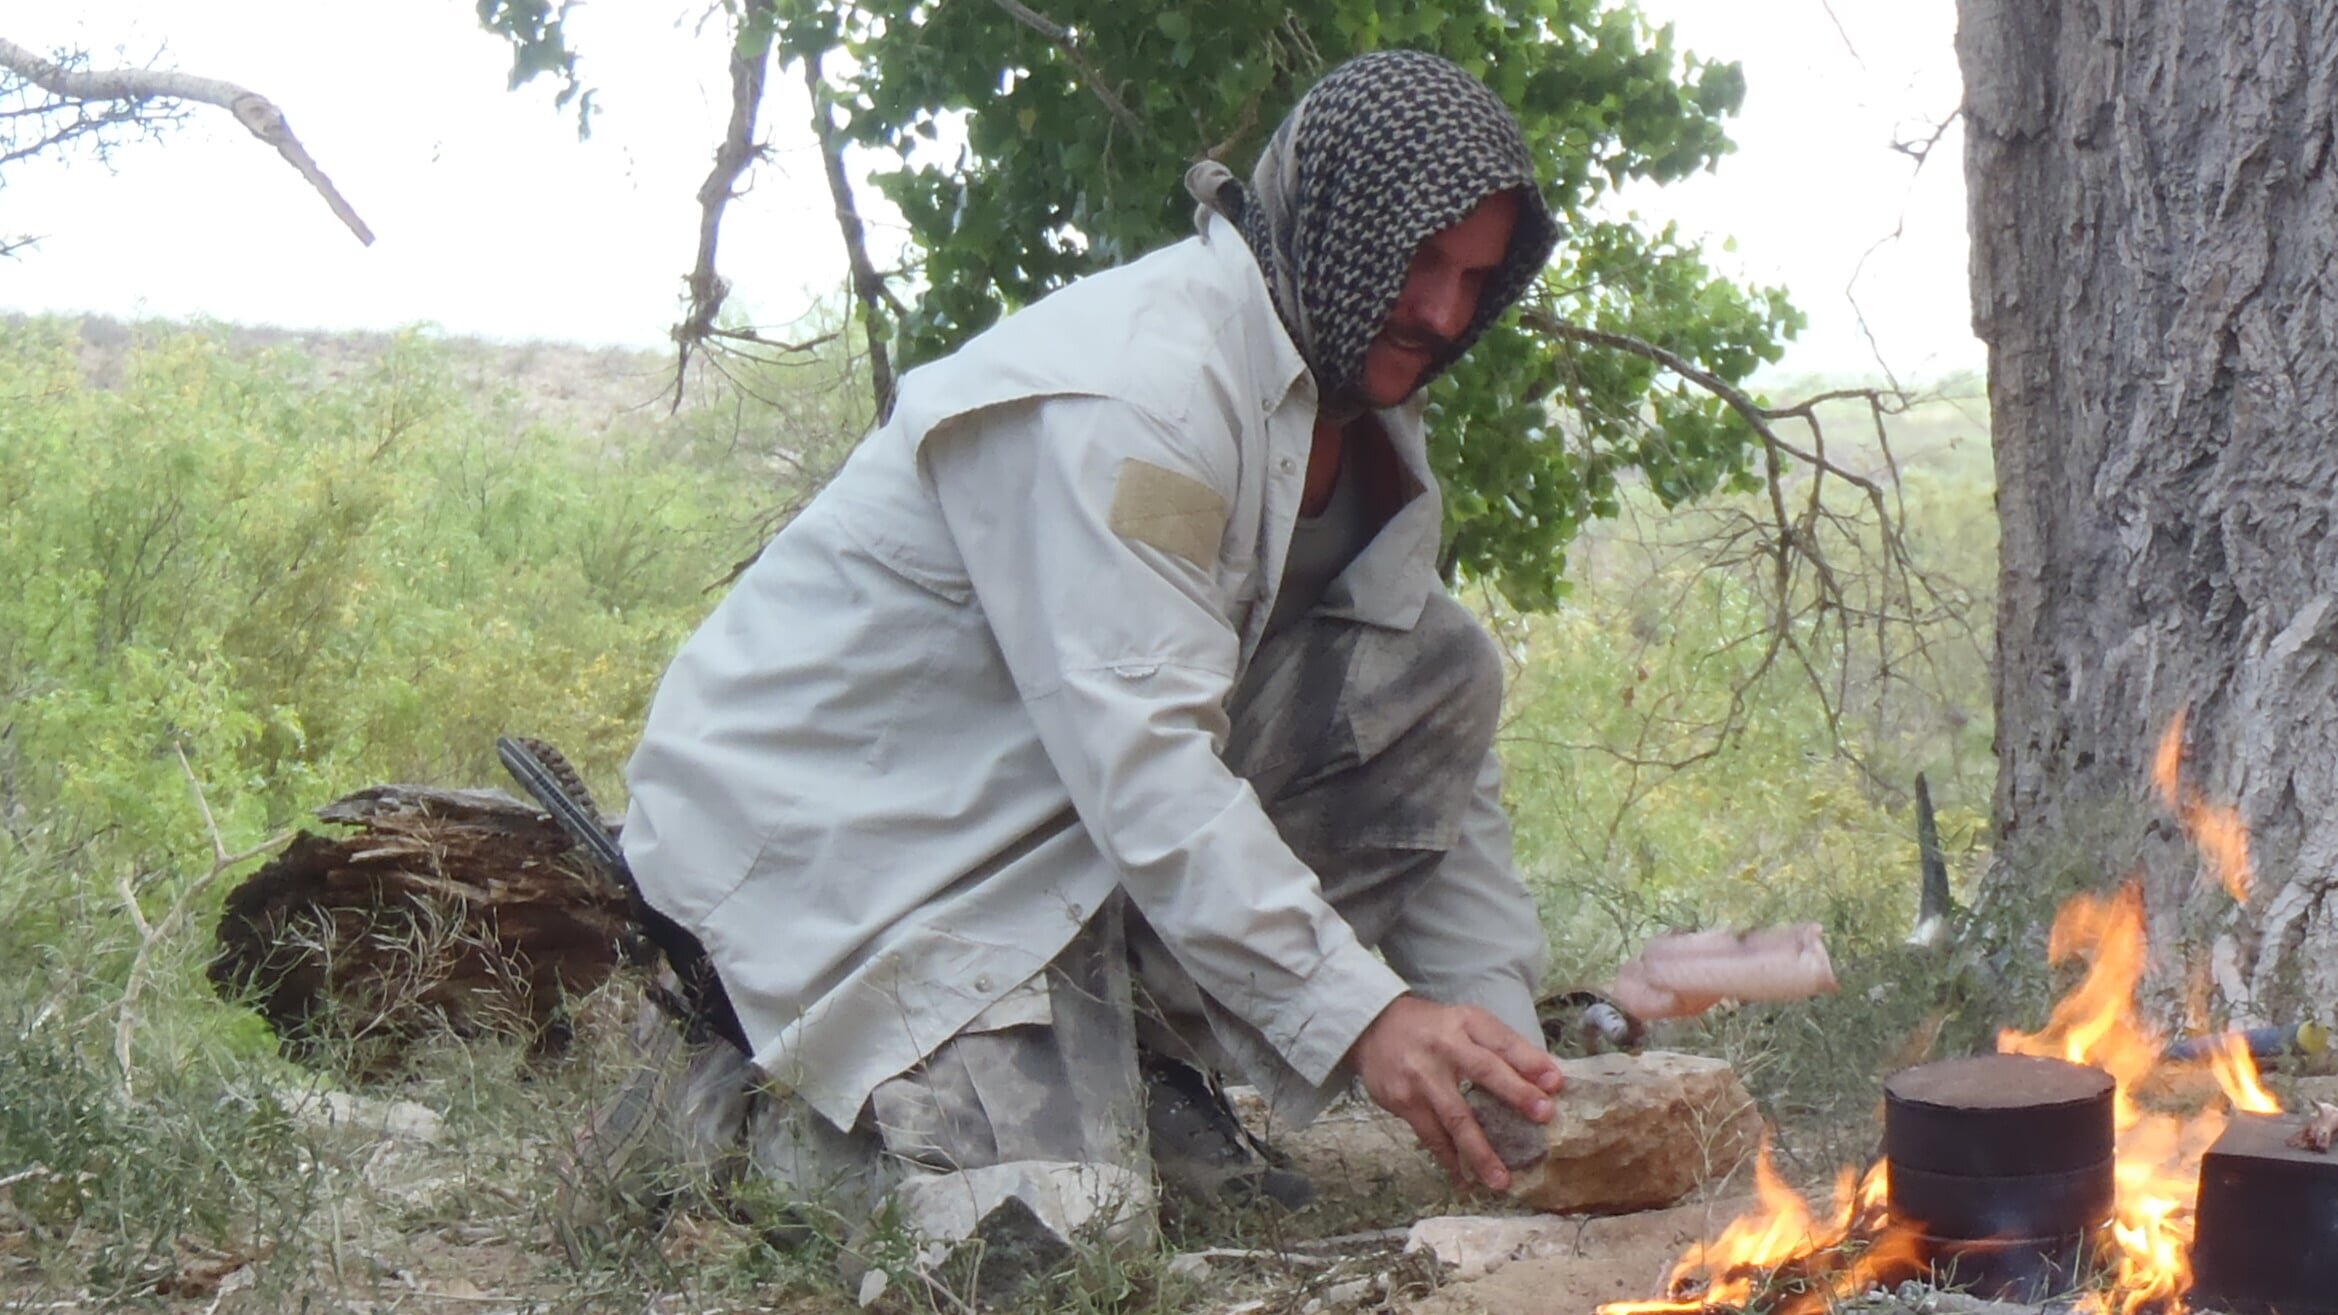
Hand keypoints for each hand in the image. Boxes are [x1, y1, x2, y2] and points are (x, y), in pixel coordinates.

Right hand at [1346, 995, 1563, 1191]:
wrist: (1372, 1027)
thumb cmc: (1432, 1029)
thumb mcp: (1466, 1023)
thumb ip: (1501, 1047)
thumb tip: (1546, 1078)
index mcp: (1465, 1023)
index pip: (1502, 1040)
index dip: (1530, 1061)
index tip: (1556, 1082)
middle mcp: (1444, 1046)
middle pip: (1483, 1071)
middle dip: (1515, 1094)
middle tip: (1544, 1116)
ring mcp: (1421, 1076)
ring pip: (1455, 1117)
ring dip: (1480, 1151)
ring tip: (1501, 1180)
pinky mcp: (1404, 1101)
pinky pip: (1431, 1136)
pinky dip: (1449, 1160)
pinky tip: (1465, 1180)